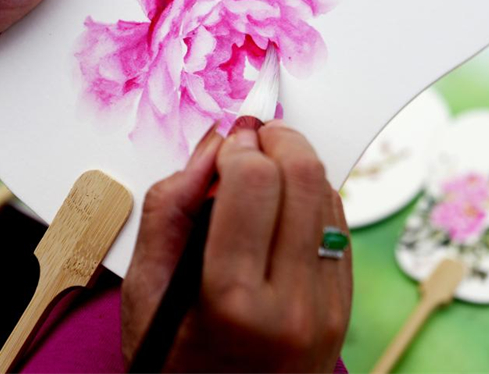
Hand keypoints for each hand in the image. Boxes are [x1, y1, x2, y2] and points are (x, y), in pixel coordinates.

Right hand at [122, 121, 351, 372]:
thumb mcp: (145, 292)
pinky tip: (282, 206)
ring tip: (264, 173)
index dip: (239, 145)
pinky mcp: (344, 304)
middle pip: (304, 177)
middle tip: (253, 137)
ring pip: (328, 193)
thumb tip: (212, 147)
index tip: (227, 141)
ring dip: (296, 165)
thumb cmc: (174, 363)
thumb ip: (169, 209)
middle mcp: (293, 304)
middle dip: (278, 139)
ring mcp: (327, 306)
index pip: (254, 183)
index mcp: (234, 302)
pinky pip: (339, 223)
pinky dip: (311, 197)